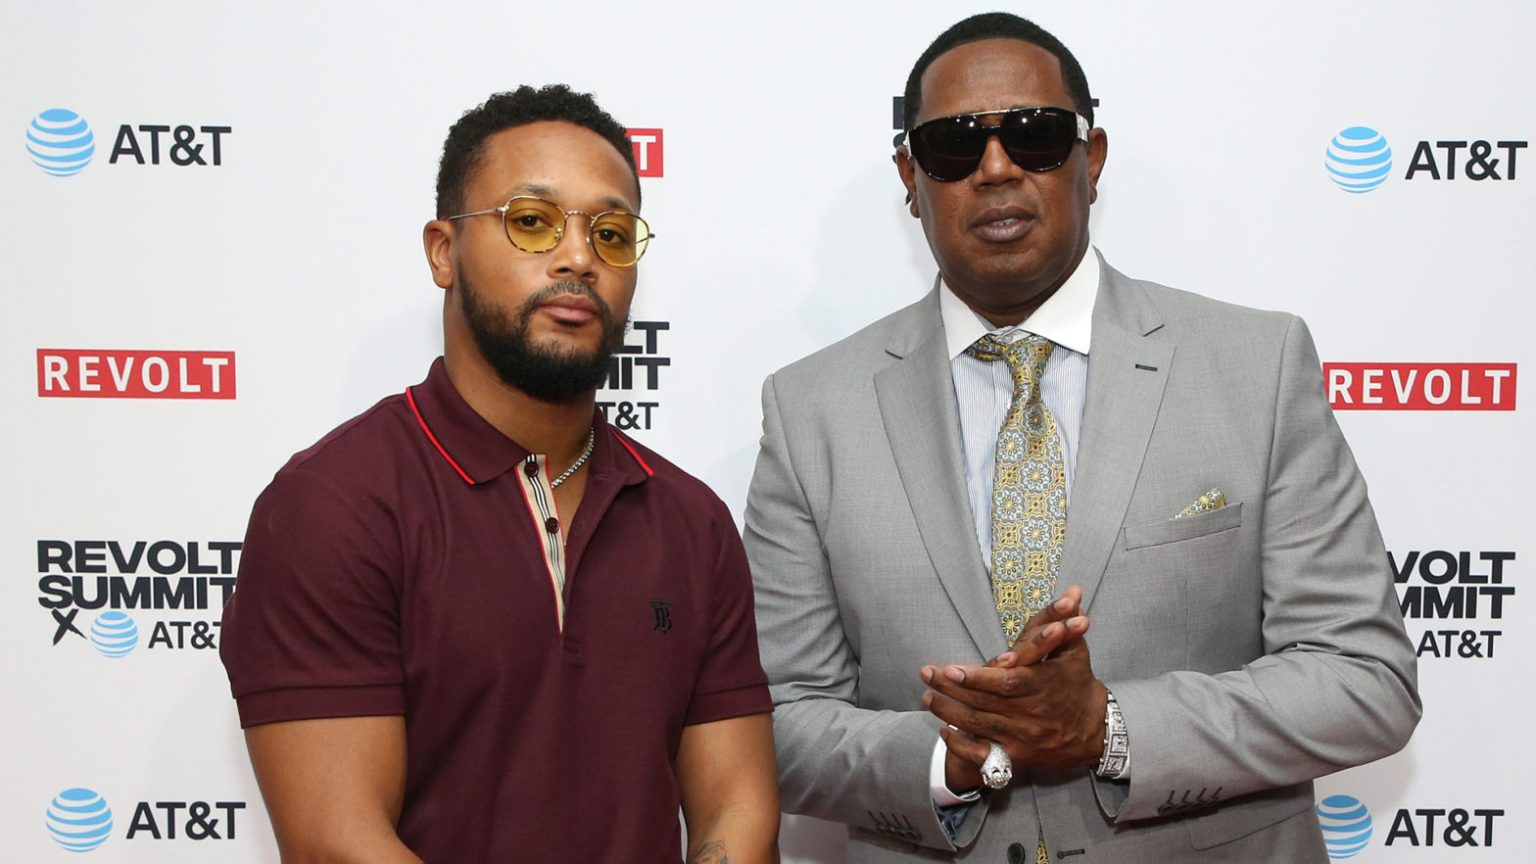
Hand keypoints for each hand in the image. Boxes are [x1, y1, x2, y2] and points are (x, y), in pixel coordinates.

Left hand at [922, 587, 1092, 789]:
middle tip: (926, 675)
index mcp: (1041, 686)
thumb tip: (1073, 590)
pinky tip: (944, 731)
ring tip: (927, 697)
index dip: (976, 678)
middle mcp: (1030, 714)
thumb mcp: (1075, 652)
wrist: (1095, 732)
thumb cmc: (1078, 685)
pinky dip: (962, 745)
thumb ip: (1064, 623)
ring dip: (949, 712)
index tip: (950, 669)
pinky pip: (984, 755)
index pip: (1005, 683)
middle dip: (950, 690)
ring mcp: (1022, 738)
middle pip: (984, 704)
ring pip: (979, 727)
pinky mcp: (1018, 756)